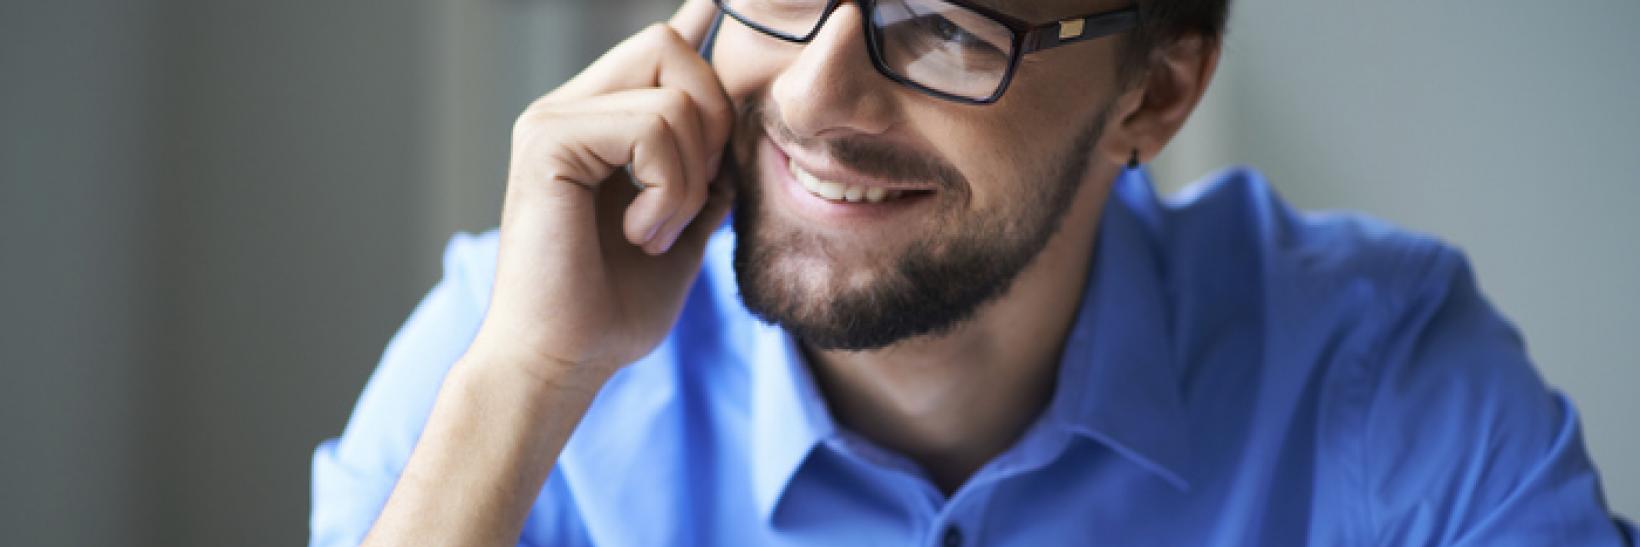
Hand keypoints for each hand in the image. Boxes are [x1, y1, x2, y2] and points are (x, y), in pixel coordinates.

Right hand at [471, 0, 732, 377]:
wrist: (563, 361)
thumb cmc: (612, 308)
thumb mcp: (682, 229)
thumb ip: (706, 175)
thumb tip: (740, 123)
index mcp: (597, 124)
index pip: (656, 49)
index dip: (695, 27)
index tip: (719, 6)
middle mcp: (570, 110)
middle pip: (670, 50)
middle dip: (713, 123)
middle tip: (694, 196)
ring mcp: (554, 120)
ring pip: (673, 97)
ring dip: (688, 180)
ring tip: (654, 233)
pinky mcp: (548, 141)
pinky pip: (651, 129)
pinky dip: (666, 191)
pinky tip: (638, 232)